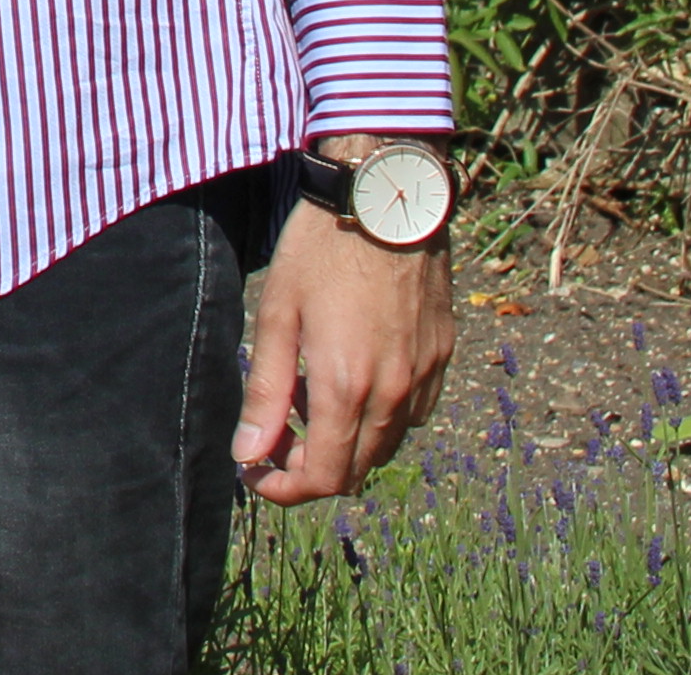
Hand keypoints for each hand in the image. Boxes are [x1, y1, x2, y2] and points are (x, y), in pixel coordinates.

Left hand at [231, 195, 449, 501]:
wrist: (388, 202)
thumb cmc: (321, 251)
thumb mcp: (277, 316)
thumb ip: (266, 392)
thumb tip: (248, 453)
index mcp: (348, 387)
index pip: (324, 477)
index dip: (284, 489)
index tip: (254, 473)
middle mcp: (395, 393)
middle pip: (355, 470)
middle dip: (309, 470)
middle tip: (273, 439)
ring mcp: (425, 378)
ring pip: (385, 444)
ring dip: (344, 441)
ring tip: (306, 396)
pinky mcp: (442, 358)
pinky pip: (412, 413)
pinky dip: (377, 416)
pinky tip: (350, 378)